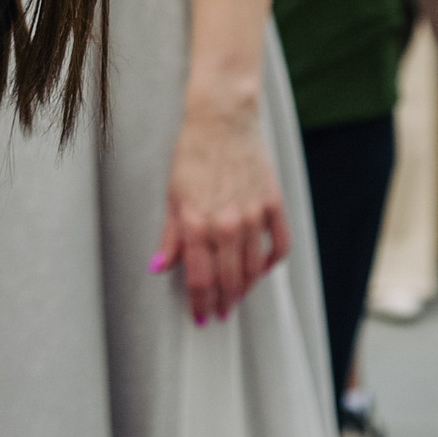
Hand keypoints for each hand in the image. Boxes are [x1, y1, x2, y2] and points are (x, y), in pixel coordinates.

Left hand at [152, 93, 291, 325]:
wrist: (222, 118)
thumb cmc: (191, 153)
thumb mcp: (172, 194)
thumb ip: (169, 235)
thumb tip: (158, 268)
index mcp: (196, 223)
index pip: (200, 278)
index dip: (201, 303)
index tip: (202, 318)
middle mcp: (225, 224)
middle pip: (229, 280)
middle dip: (224, 303)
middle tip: (221, 315)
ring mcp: (252, 215)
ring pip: (254, 268)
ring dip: (246, 288)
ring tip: (238, 297)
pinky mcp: (272, 204)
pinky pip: (278, 245)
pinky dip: (272, 263)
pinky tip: (263, 269)